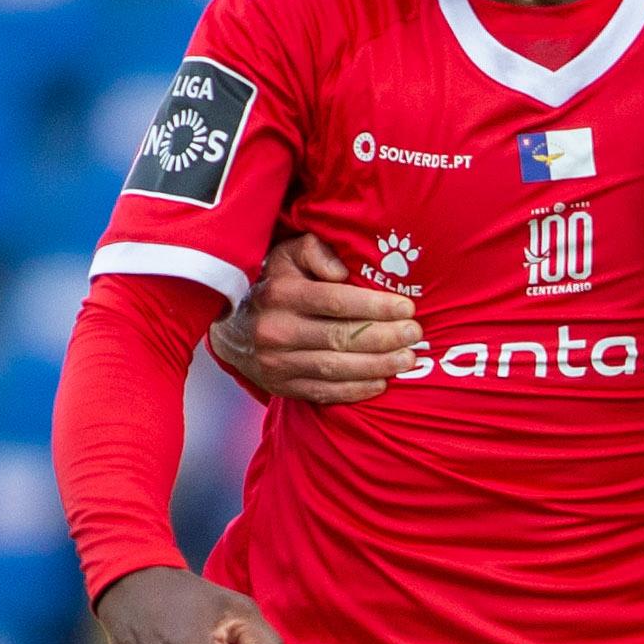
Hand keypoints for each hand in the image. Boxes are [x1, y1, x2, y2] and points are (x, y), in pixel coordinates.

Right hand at [212, 232, 420, 404]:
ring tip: (407, 359)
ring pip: (336, 367)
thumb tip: (342, 271)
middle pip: (341, 337)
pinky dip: (355, 390)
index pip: (336, 301)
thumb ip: (314, 251)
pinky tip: (381, 383)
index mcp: (280, 293)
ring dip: (377, 366)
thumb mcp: (286, 255)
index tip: (407, 308)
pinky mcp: (280, 386)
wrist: (229, 326)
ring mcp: (276, 362)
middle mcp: (276, 329)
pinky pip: (324, 392)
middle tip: (414, 335)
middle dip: (385, 337)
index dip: (375, 306)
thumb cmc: (272, 283)